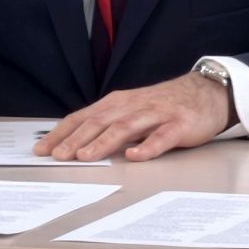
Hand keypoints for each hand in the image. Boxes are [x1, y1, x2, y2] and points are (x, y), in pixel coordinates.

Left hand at [33, 73, 232, 162]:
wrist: (206, 93)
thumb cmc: (163, 106)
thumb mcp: (131, 110)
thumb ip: (107, 123)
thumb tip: (74, 142)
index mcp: (117, 103)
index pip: (83, 117)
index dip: (62, 132)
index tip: (42, 149)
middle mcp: (133, 106)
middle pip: (99, 122)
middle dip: (76, 139)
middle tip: (58, 156)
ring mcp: (156, 114)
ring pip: (126, 127)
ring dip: (104, 142)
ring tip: (87, 155)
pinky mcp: (178, 125)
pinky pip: (161, 136)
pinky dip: (147, 146)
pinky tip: (135, 156)